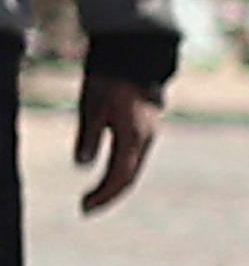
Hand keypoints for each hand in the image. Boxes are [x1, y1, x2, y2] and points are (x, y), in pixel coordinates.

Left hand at [72, 77, 159, 213]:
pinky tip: (108, 173)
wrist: (134, 57)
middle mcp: (145, 141)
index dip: (102, 196)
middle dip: (107, 195)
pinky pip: (134, 158)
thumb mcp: (92, 108)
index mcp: (133, 139)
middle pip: (128, 178)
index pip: (119, 177)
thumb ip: (89, 137)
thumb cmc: (109, 81)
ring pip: (132, 168)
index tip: (84, 208)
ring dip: (113, 184)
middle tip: (86, 207)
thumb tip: (82, 165)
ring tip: (94, 194)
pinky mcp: (145, 130)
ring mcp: (148, 136)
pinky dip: (120, 170)